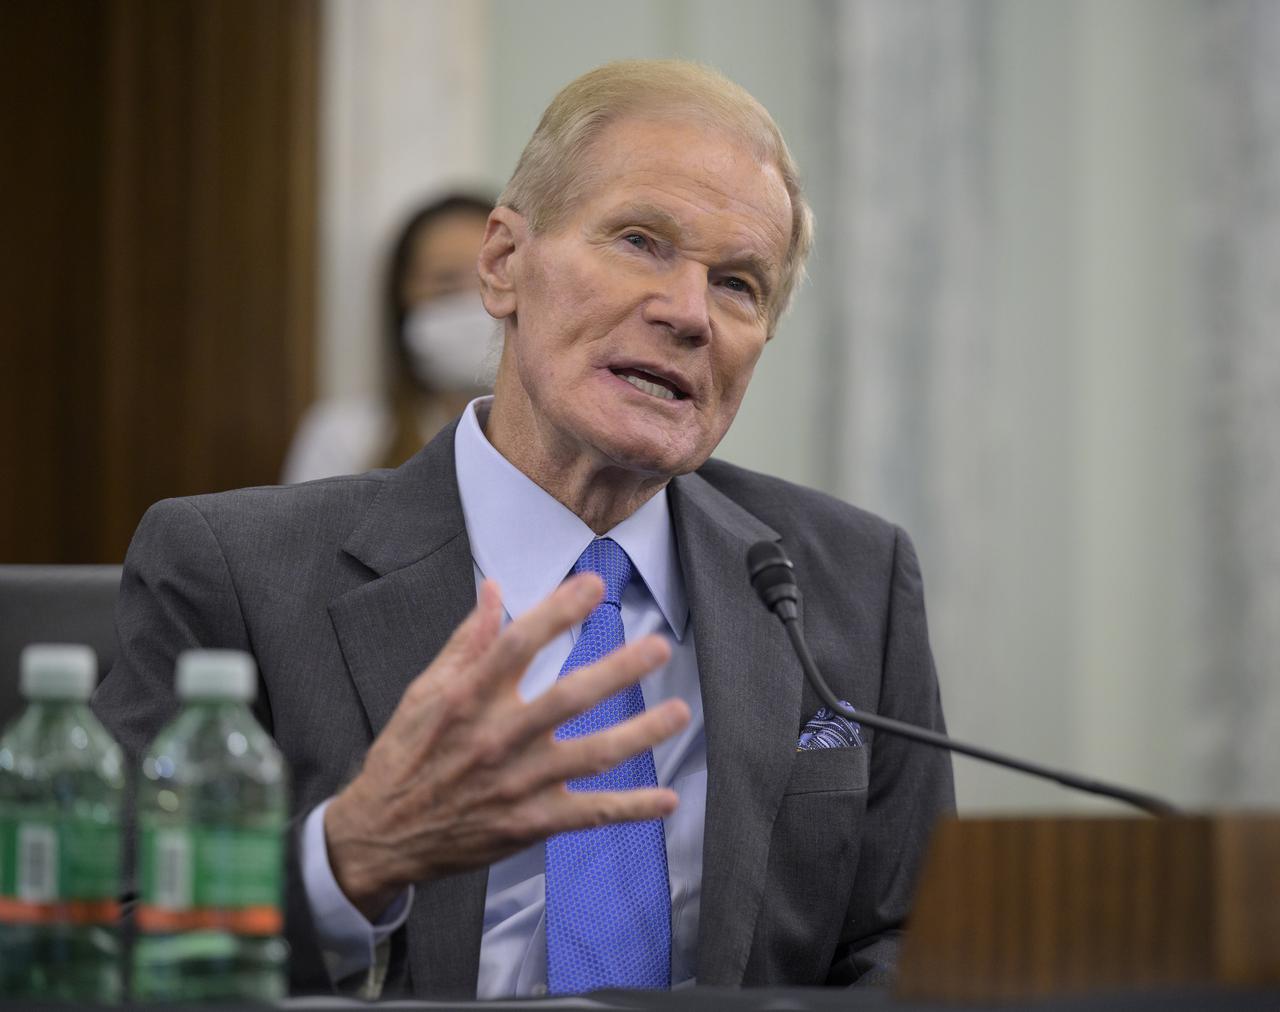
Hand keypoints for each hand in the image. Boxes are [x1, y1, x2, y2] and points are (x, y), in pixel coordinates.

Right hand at [323, 574, 689, 919]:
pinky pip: (591, 814)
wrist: (381, 835)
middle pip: (569, 697)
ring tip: (678, 712)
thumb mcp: (424, 691)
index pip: (520, 643)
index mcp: (469, 698)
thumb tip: (495, 590)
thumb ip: (468, 641)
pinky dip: (632, 808)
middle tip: (657, 648)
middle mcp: (498, 737)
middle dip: (618, 670)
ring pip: (592, 756)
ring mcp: (519, 783)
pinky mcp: (531, 822)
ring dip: (640, 734)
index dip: (559, 610)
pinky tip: (668, 799)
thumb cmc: (406, 755)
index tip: (594, 584)